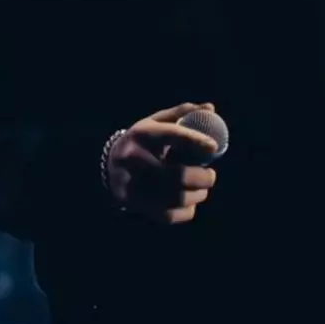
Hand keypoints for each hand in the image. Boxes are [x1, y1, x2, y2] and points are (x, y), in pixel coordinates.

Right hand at [106, 101, 218, 224]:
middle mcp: (134, 159)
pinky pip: (169, 215)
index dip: (195, 141)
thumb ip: (183, 113)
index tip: (214, 147)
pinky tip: (188, 201)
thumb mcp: (157, 122)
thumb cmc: (143, 141)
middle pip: (177, 175)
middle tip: (211, 175)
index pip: (171, 135)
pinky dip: (186, 210)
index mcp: (142, 134)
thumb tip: (211, 108)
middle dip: (203, 178)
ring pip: (177, 198)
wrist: (110, 167)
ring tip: (202, 189)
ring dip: (198, 195)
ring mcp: (132, 184)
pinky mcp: (134, 204)